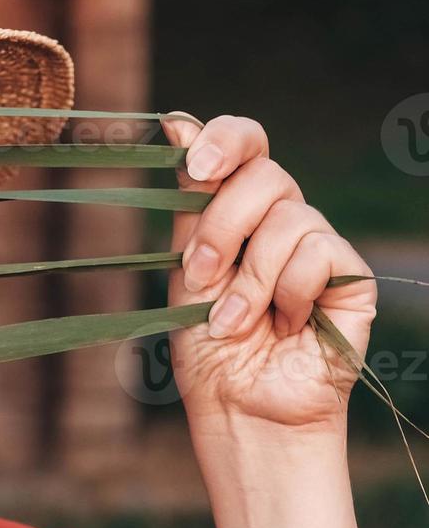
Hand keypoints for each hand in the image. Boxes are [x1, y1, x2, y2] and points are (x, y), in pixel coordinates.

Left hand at [161, 114, 376, 437]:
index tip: (193, 164)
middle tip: (201, 272)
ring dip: (249, 277)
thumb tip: (177, 121)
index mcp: (236, 208)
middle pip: (263, 172)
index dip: (225, 139)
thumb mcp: (187, 266)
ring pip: (289, 216)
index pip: (245, 142)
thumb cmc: (207, 344)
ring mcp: (318, 245)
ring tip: (236, 320)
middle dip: (221, 224)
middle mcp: (281, 218)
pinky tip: (285, 325)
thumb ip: (190, 201)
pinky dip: (289, 291)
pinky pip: (318, 251)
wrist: (237, 406)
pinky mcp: (351, 277)